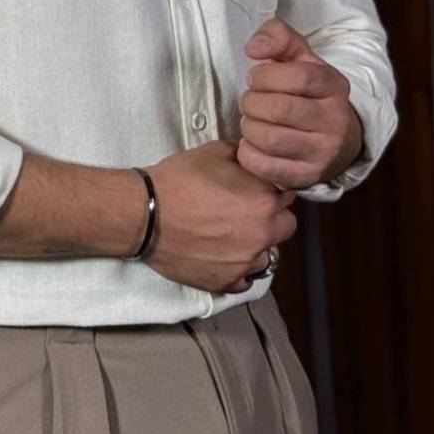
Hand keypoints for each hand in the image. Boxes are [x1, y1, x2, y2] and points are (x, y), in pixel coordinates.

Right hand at [144, 139, 298, 295]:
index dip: (272, 189)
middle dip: (270, 218)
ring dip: (255, 246)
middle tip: (244, 212)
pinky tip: (221, 256)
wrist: (145, 214)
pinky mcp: (227, 282)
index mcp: (265, 199)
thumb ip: (243, 154)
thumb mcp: (213, 151)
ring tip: (230, 236)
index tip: (256, 190)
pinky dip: (237, 270)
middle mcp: (264, 233)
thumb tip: (253, 154)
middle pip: (285, 226)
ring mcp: (246, 262)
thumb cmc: (178, 179)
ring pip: (267, 255)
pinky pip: (245, 280)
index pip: (288, 193)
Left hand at [238, 16, 363, 190]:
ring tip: (252, 120)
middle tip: (249, 101)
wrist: (334, 139)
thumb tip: (254, 48)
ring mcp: (323, 152)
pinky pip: (263, 166)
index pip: (297, 77)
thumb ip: (278, 37)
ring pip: (270, 138)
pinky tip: (253, 143)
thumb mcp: (299, 58)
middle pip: (279, 109)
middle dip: (252, 102)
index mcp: (335, 86)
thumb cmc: (305, 92)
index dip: (265, 75)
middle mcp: (335, 121)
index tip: (256, 77)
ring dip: (249, 126)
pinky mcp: (307, 177)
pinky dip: (248, 152)